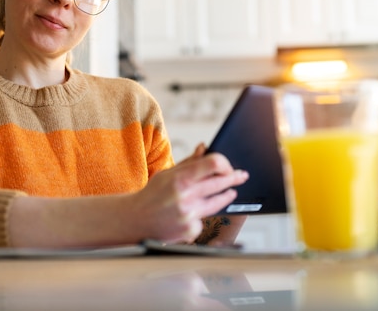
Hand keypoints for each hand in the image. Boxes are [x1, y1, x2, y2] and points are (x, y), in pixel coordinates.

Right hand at [132, 143, 248, 243]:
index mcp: (179, 178)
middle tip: (242, 176)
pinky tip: (190, 215)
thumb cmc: (153, 195)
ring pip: (217, 203)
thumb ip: (189, 163)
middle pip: (220, 183)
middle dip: (234, 178)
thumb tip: (204, 147)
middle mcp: (185, 196)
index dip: (225, 164)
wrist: (135, 219)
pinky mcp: (190, 230)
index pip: (213, 164)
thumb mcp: (167, 174)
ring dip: (226, 196)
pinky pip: (204, 220)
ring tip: (230, 193)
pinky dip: (200, 217)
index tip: (229, 167)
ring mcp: (188, 215)